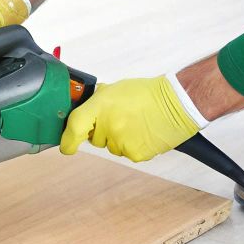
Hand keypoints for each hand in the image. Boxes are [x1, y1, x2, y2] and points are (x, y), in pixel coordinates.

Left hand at [59, 75, 199, 161]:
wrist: (176, 104)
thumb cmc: (148, 94)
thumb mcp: (116, 89)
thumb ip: (99, 101)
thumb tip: (89, 110)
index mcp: (100, 106)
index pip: (74, 126)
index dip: (68, 140)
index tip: (67, 146)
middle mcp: (108, 125)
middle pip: (95, 139)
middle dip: (103, 131)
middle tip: (120, 119)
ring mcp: (121, 142)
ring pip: (112, 147)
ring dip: (120, 139)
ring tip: (137, 124)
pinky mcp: (135, 154)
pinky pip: (127, 153)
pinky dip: (134, 146)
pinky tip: (144, 133)